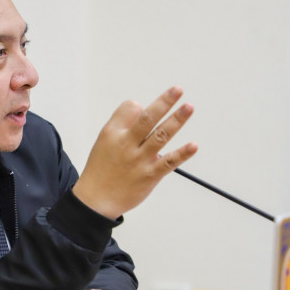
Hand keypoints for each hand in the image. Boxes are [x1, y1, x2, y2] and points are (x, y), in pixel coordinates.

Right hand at [72, 86, 196, 219]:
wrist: (96, 199)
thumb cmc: (102, 168)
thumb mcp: (104, 140)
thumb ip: (122, 122)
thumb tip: (142, 107)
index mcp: (114, 133)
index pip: (130, 110)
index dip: (139, 107)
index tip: (143, 109)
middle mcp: (127, 144)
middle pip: (147, 119)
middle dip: (164, 102)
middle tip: (178, 90)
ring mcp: (139, 160)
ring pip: (160, 136)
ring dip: (176, 120)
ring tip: (188, 107)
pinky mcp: (150, 176)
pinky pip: (168, 162)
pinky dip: (182, 154)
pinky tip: (193, 146)